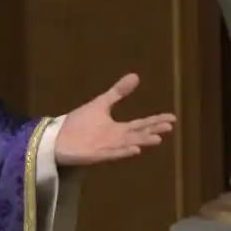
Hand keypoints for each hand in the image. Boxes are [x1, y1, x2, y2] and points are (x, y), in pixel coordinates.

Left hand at [55, 73, 174, 166]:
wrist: (58, 137)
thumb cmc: (79, 122)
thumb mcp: (100, 104)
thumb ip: (117, 92)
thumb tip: (135, 75)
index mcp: (118, 128)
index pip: (142, 124)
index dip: (156, 120)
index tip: (172, 118)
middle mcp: (117, 138)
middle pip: (139, 134)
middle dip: (153, 130)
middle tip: (168, 127)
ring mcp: (109, 147)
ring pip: (129, 144)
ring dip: (142, 141)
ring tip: (157, 139)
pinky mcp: (98, 155)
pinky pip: (113, 154)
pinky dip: (124, 152)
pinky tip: (135, 150)